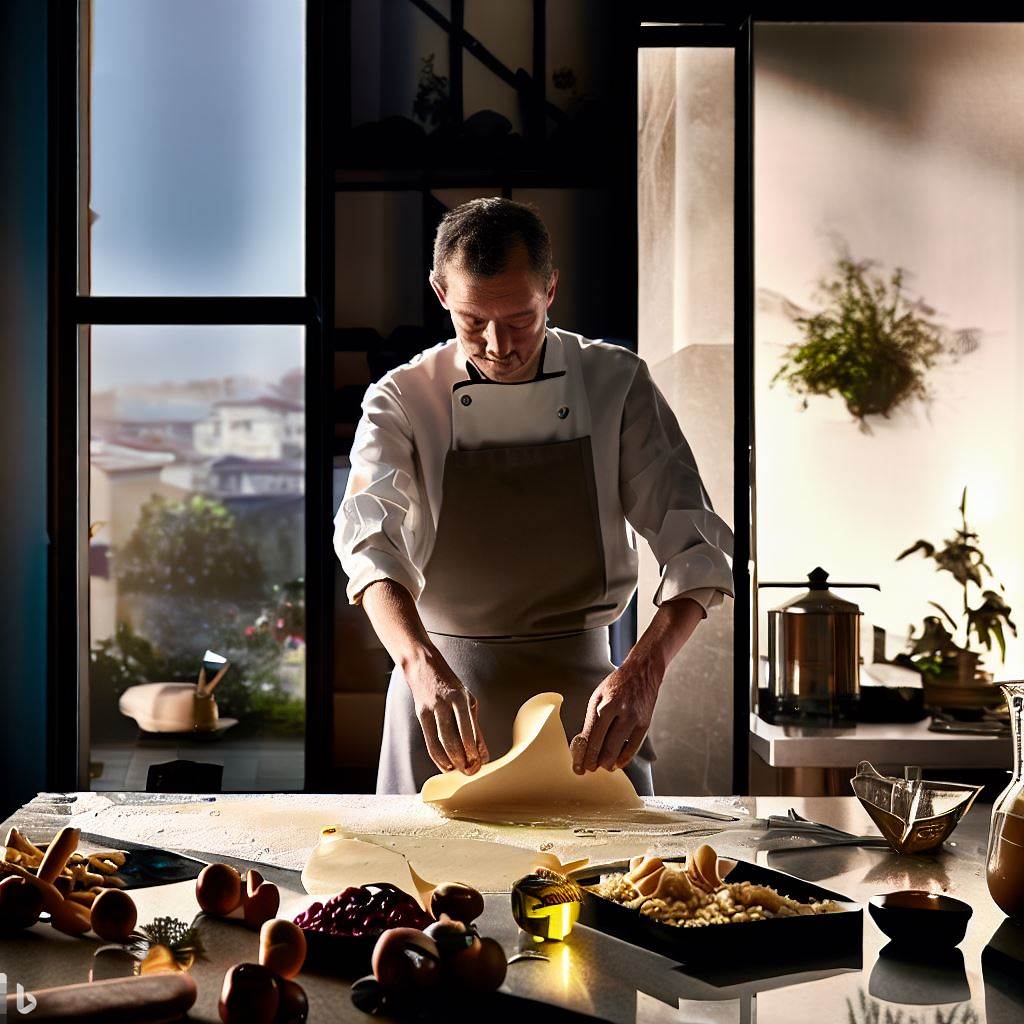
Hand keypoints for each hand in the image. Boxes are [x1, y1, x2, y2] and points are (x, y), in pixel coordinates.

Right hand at [405, 647, 488, 774]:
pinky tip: (446, 765)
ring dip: (450, 760)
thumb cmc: (450, 685)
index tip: (479, 762)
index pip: (467, 728)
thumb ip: (475, 727)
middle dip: (462, 759)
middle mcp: (444, 703)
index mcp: (459, 697)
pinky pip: (429, 741)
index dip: (472, 748)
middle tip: (471, 771)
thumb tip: (483, 753)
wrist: (423, 666)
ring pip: (439, 742)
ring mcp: (430, 709)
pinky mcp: (420, 715)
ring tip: (459, 771)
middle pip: (452, 738)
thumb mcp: (468, 700)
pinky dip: (438, 757)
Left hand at [569, 656, 661, 773]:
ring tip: (602, 766)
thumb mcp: (598, 696)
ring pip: (618, 749)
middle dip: (594, 762)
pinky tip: (618, 763)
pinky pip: (634, 747)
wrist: (642, 672)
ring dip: (608, 762)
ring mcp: (633, 719)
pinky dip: (624, 758)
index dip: (583, 755)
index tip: (578, 767)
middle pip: (603, 746)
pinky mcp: (645, 724)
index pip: (590, 736)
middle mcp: (619, 712)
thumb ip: (592, 720)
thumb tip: (585, 744)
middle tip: (588, 768)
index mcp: (603, 704)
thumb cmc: (615, 685)